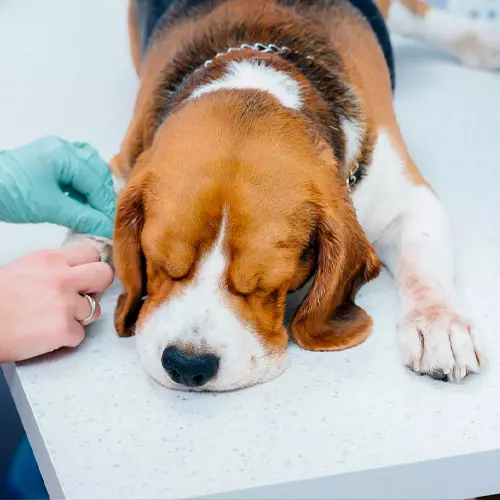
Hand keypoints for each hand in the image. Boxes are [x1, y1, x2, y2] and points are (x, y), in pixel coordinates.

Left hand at [0, 136, 115, 237]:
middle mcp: (62, 148)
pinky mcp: (48, 161)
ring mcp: (55, 152)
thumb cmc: (9, 193)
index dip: (105, 205)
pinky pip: (75, 171)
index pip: (96, 182)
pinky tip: (80, 202)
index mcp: (64, 154)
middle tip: (106, 219)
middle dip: (102, 196)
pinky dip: (82, 187)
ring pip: (88, 170)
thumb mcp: (51, 209)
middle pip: (96, 172)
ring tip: (94, 212)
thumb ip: (84, 218)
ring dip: (93, 191)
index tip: (111, 225)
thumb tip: (107, 228)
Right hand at [0, 244, 113, 362]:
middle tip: (82, 297)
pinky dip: (67, 338)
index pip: (92, 253)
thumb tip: (78, 272)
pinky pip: (80, 335)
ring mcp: (66, 303)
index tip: (84, 277)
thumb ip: (56, 267)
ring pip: (96, 310)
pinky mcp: (64, 328)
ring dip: (80, 317)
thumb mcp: (26, 268)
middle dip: (97, 288)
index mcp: (51, 259)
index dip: (90, 267)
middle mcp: (62, 278)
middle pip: (105, 275)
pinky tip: (47, 334)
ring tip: (54, 318)